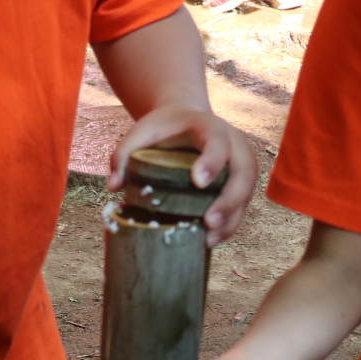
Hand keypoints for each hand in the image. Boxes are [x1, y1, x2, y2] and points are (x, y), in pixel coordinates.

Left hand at [110, 106, 259, 246]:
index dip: (212, 161)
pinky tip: (212, 239)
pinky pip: (243, 203)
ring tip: (210, 239)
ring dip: (232, 217)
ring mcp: (242, 161)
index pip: (217, 141)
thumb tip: (113, 187)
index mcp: (209, 126)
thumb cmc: (163, 128)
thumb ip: (123, 154)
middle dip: (230, 199)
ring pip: (247, 191)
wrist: (186, 119)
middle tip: (209, 221)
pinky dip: (231, 223)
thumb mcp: (141, 132)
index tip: (198, 182)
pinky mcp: (242, 180)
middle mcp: (233, 142)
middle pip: (244, 170)